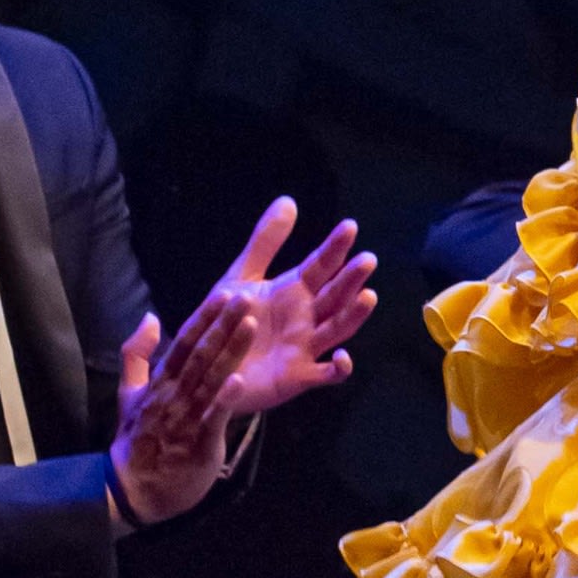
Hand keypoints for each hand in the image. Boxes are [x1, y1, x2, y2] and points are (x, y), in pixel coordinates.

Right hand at [110, 294, 252, 526]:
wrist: (133, 491)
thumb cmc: (138, 439)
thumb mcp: (129, 394)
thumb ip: (137, 355)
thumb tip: (148, 317)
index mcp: (160, 382)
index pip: (183, 343)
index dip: (204, 318)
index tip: (223, 293)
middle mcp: (173, 395)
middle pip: (200, 355)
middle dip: (223, 325)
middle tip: (246, 297)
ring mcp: (185, 418)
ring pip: (210, 380)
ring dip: (230, 352)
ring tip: (250, 326)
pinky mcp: (198, 443)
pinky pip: (212, 419)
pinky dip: (224, 400)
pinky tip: (239, 381)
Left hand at [208, 198, 376, 415]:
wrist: (209, 366)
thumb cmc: (230, 320)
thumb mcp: (242, 277)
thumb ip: (265, 242)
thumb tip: (288, 200)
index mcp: (294, 291)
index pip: (320, 266)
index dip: (334, 248)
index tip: (349, 227)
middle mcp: (306, 317)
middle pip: (335, 295)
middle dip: (351, 278)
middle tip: (367, 260)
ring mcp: (305, 347)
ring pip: (337, 329)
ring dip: (354, 315)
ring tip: (368, 296)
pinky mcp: (298, 376)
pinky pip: (325, 374)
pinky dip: (338, 369)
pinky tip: (343, 358)